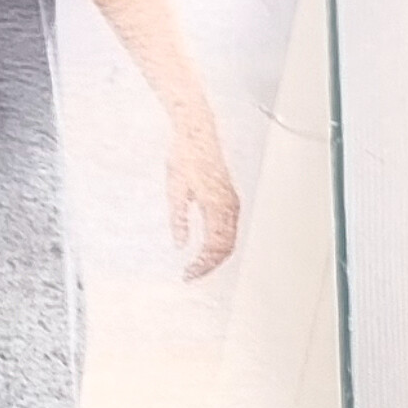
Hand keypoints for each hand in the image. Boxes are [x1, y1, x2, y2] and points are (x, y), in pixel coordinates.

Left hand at [169, 131, 240, 279]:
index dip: (203, 265)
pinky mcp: (230, 199)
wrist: (197, 132)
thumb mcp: (175, 188)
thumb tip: (180, 243)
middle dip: (210, 265)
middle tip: (192, 274)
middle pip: (226, 248)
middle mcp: (230, 206)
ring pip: (230, 240)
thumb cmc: (185, 154)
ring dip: (216, 257)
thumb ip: (179, 218)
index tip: (189, 273)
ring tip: (198, 266)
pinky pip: (230, 229)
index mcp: (217, 206)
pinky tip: (207, 248)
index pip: (215, 247)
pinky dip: (220, 244)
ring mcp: (232, 202)